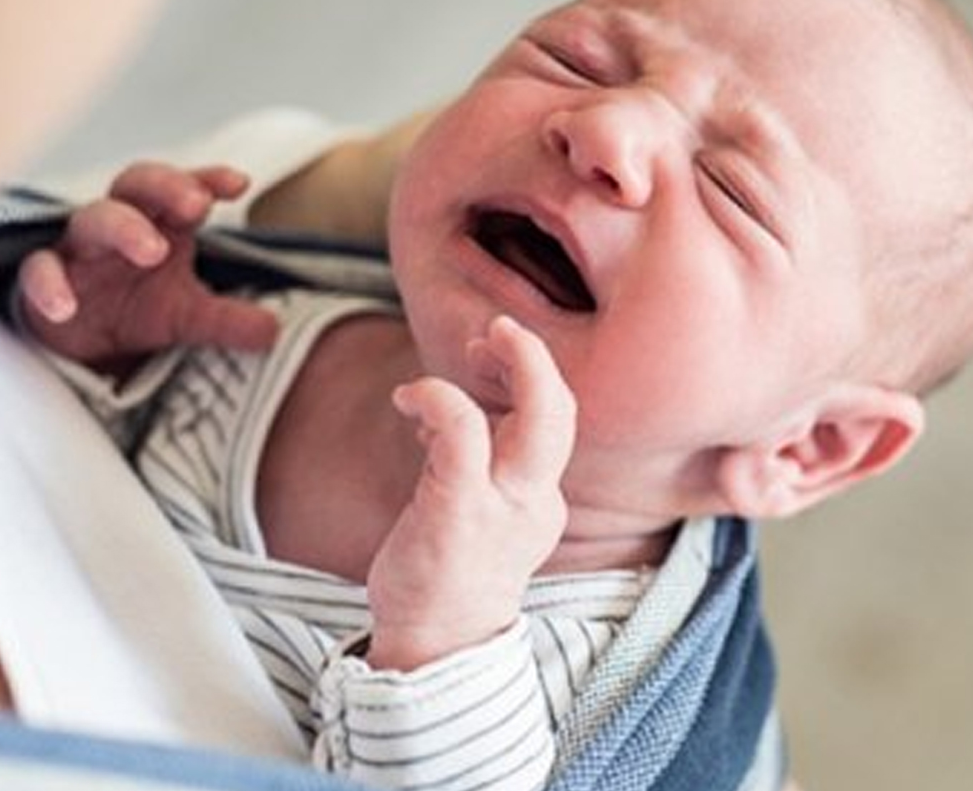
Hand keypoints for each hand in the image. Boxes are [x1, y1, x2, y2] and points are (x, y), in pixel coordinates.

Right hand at [18, 161, 278, 366]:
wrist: (79, 345)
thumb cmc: (135, 308)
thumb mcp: (188, 317)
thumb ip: (229, 321)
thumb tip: (274, 333)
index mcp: (158, 224)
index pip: (184, 189)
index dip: (207, 179)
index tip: (239, 183)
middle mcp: (118, 225)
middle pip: (136, 185)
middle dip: (166, 187)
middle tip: (197, 205)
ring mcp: (78, 250)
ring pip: (91, 219)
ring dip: (122, 227)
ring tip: (153, 250)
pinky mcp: (41, 280)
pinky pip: (39, 270)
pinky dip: (49, 284)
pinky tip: (65, 306)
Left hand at [365, 315, 575, 670]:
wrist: (433, 646)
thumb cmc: (447, 572)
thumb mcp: (475, 508)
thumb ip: (473, 456)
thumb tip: (450, 403)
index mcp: (539, 497)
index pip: (554, 420)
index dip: (526, 376)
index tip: (487, 357)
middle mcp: (534, 500)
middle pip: (563, 414)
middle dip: (538, 358)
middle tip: (501, 327)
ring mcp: (502, 508)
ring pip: (535, 418)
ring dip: (510, 363)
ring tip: (468, 350)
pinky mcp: (459, 514)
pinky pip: (463, 434)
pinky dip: (439, 397)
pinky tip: (409, 397)